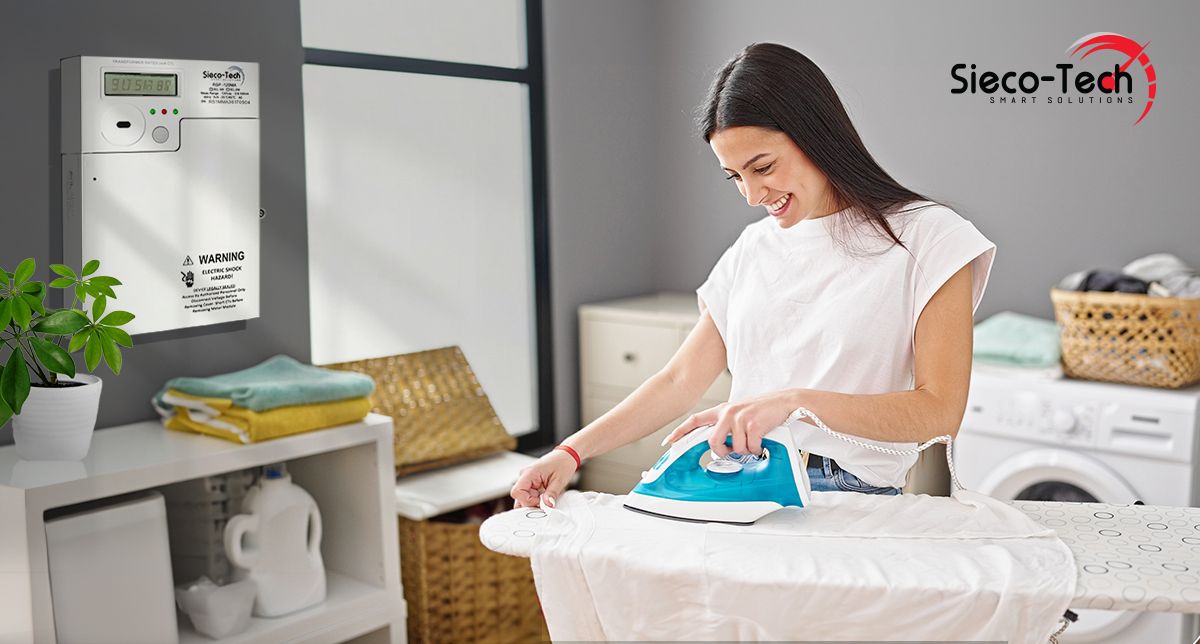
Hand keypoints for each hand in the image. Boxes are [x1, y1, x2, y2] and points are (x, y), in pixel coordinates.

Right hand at [510, 449, 576, 508]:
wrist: (565, 456)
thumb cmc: (563, 463)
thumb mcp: (559, 480)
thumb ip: (552, 494)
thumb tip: (548, 505)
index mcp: (529, 473)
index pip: (517, 492)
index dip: (527, 501)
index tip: (540, 502)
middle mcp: (524, 476)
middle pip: (518, 497)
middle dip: (530, 503)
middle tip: (544, 503)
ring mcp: (526, 480)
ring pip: (521, 497)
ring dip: (532, 502)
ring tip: (545, 499)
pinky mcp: (530, 483)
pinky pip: (527, 495)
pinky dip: (534, 499)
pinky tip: (544, 497)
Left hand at [663, 390, 796, 457]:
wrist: (784, 402)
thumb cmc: (762, 410)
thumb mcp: (739, 414)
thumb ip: (726, 425)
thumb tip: (717, 445)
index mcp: (721, 410)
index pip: (695, 420)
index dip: (680, 432)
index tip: (669, 441)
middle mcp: (728, 412)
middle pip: (712, 441)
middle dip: (721, 452)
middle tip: (731, 451)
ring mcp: (740, 418)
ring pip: (733, 447)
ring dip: (745, 450)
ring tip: (752, 442)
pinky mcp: (753, 424)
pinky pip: (749, 447)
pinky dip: (756, 449)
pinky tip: (761, 441)